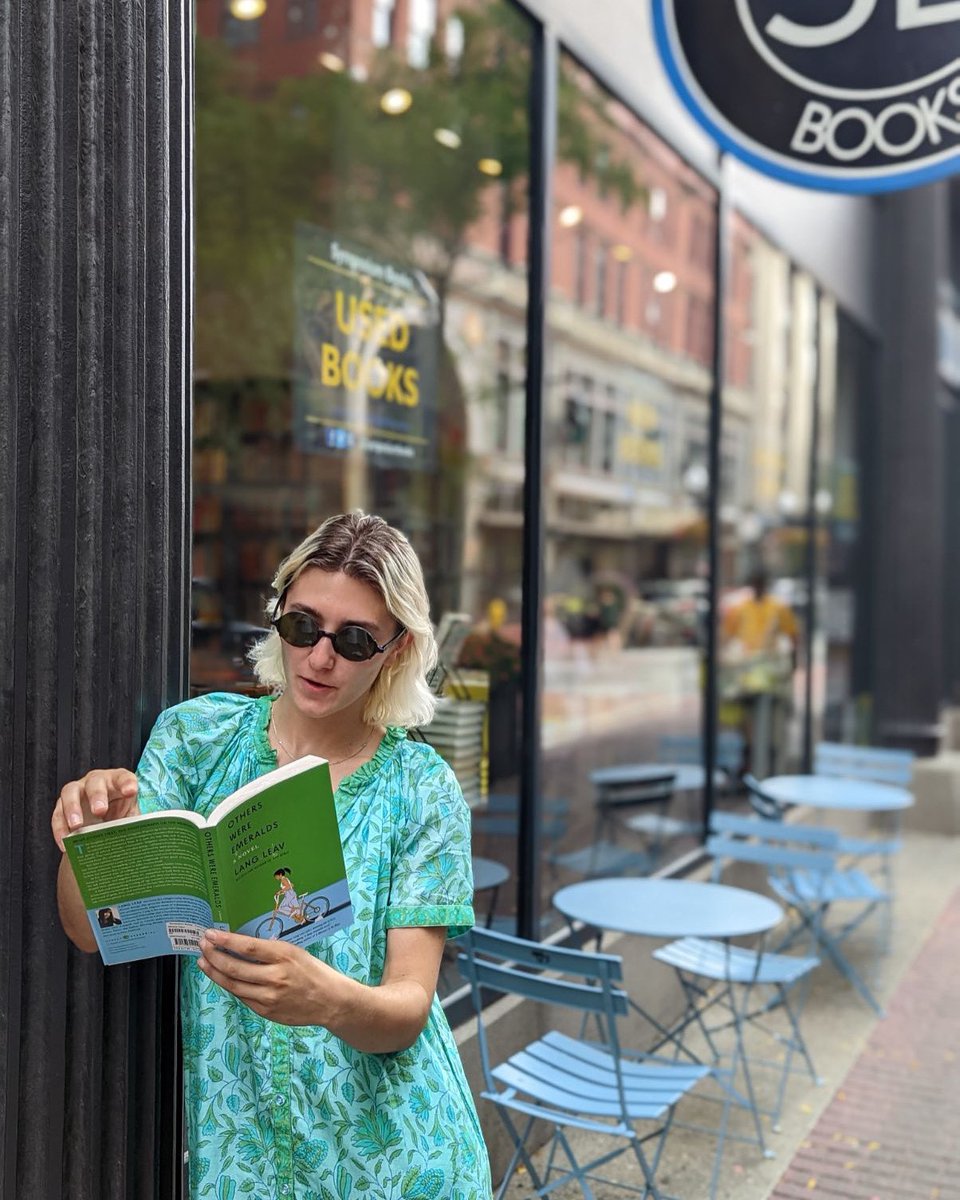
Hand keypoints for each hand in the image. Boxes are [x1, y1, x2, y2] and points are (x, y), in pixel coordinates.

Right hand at [52, 768, 140, 850]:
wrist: (101, 825)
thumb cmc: (118, 815)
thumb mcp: (128, 818)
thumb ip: (132, 825)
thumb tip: (136, 840)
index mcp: (117, 781)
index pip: (124, 778)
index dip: (127, 783)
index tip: (130, 791)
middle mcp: (97, 781)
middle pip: (95, 782)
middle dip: (97, 795)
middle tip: (100, 811)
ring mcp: (78, 790)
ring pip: (71, 792)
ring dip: (73, 808)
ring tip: (77, 825)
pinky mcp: (62, 804)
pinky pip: (58, 814)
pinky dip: (60, 828)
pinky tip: (65, 843)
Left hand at [197, 929, 345, 1026]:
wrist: (329, 1000)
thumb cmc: (312, 971)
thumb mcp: (294, 952)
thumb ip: (269, 951)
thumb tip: (239, 945)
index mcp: (284, 956)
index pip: (247, 948)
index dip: (225, 941)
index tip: (210, 934)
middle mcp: (275, 977)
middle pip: (234, 967)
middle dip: (213, 955)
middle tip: (202, 946)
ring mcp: (269, 997)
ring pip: (233, 985)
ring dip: (215, 972)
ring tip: (203, 962)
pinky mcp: (265, 1011)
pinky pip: (242, 997)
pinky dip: (229, 985)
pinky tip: (222, 977)